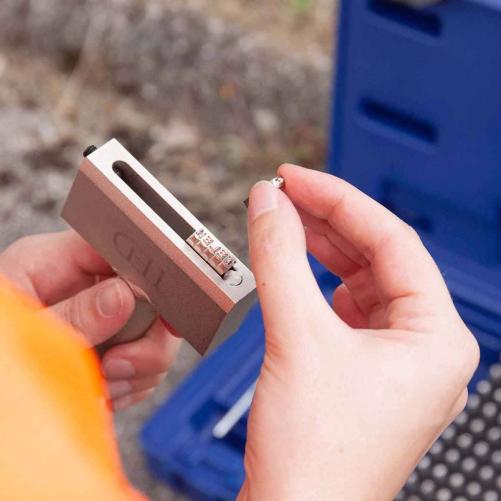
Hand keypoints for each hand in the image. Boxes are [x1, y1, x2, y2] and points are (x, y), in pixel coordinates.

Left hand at [0, 230, 180, 410]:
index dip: (152, 276)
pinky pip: (143, 360)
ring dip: (139, 367)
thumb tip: (123, 297)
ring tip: (107, 383)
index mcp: (54, 261)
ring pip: (153, 331)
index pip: (119, 249)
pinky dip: (133, 382)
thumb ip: (72, 314)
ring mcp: (98, 314)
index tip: (166, 314)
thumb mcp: (23, 329)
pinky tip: (107, 390)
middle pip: (150, 295)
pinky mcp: (106, 344)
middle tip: (119, 365)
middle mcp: (83, 284)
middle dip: (147, 338)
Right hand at [239, 165, 478, 500]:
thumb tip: (268, 204)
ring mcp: (395, 363)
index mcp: (437, 339)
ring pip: (359, 283)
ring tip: (284, 224)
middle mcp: (424, 350)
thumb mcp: (295, 337)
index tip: (296, 179)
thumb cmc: (315, 458)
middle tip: (284, 196)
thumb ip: (279, 258)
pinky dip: (316, 285)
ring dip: (320, 251)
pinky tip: (295, 271)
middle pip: (376, 259)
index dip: (339, 200)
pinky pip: (345, 311)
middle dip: (327, 222)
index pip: (391, 241)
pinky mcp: (363, 374)